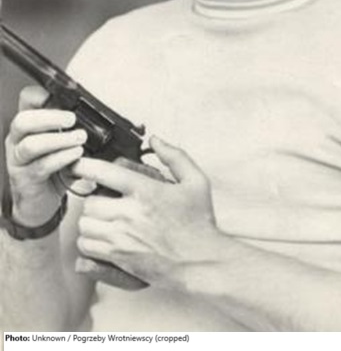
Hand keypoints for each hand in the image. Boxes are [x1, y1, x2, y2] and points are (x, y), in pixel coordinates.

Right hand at [5, 85, 86, 225]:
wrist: (40, 202)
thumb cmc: (53, 168)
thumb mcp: (62, 144)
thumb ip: (70, 129)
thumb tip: (95, 114)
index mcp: (28, 125)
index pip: (27, 100)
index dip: (41, 95)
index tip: (63, 95)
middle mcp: (17, 140)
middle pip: (23, 120)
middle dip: (49, 117)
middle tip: (72, 119)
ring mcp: (18, 161)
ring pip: (30, 145)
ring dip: (58, 140)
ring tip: (80, 138)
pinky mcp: (25, 180)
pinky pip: (41, 166)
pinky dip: (61, 158)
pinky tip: (76, 155)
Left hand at [74, 137, 224, 287]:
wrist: (201, 263)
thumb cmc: (199, 223)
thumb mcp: (196, 181)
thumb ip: (175, 156)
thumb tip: (155, 140)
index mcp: (146, 192)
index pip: (104, 172)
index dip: (84, 165)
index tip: (77, 163)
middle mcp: (130, 214)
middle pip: (89, 201)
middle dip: (93, 197)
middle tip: (104, 197)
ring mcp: (122, 238)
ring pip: (84, 224)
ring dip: (90, 219)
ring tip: (103, 217)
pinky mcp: (118, 258)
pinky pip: (86, 246)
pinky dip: (88, 240)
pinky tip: (102, 236)